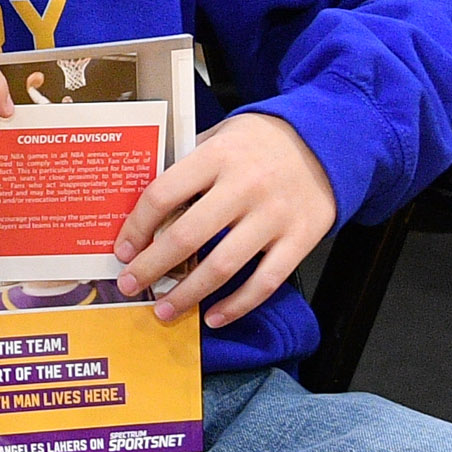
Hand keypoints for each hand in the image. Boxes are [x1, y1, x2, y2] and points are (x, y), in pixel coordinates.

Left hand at [110, 113, 336, 328]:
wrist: (328, 139)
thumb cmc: (262, 140)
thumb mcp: (221, 135)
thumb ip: (189, 164)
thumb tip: (147, 205)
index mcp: (217, 156)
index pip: (163, 194)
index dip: (137, 227)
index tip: (123, 250)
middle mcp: (244, 186)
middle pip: (187, 236)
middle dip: (151, 268)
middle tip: (130, 286)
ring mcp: (274, 215)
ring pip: (222, 266)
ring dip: (187, 294)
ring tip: (164, 309)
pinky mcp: (301, 239)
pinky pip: (265, 282)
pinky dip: (237, 305)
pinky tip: (214, 316)